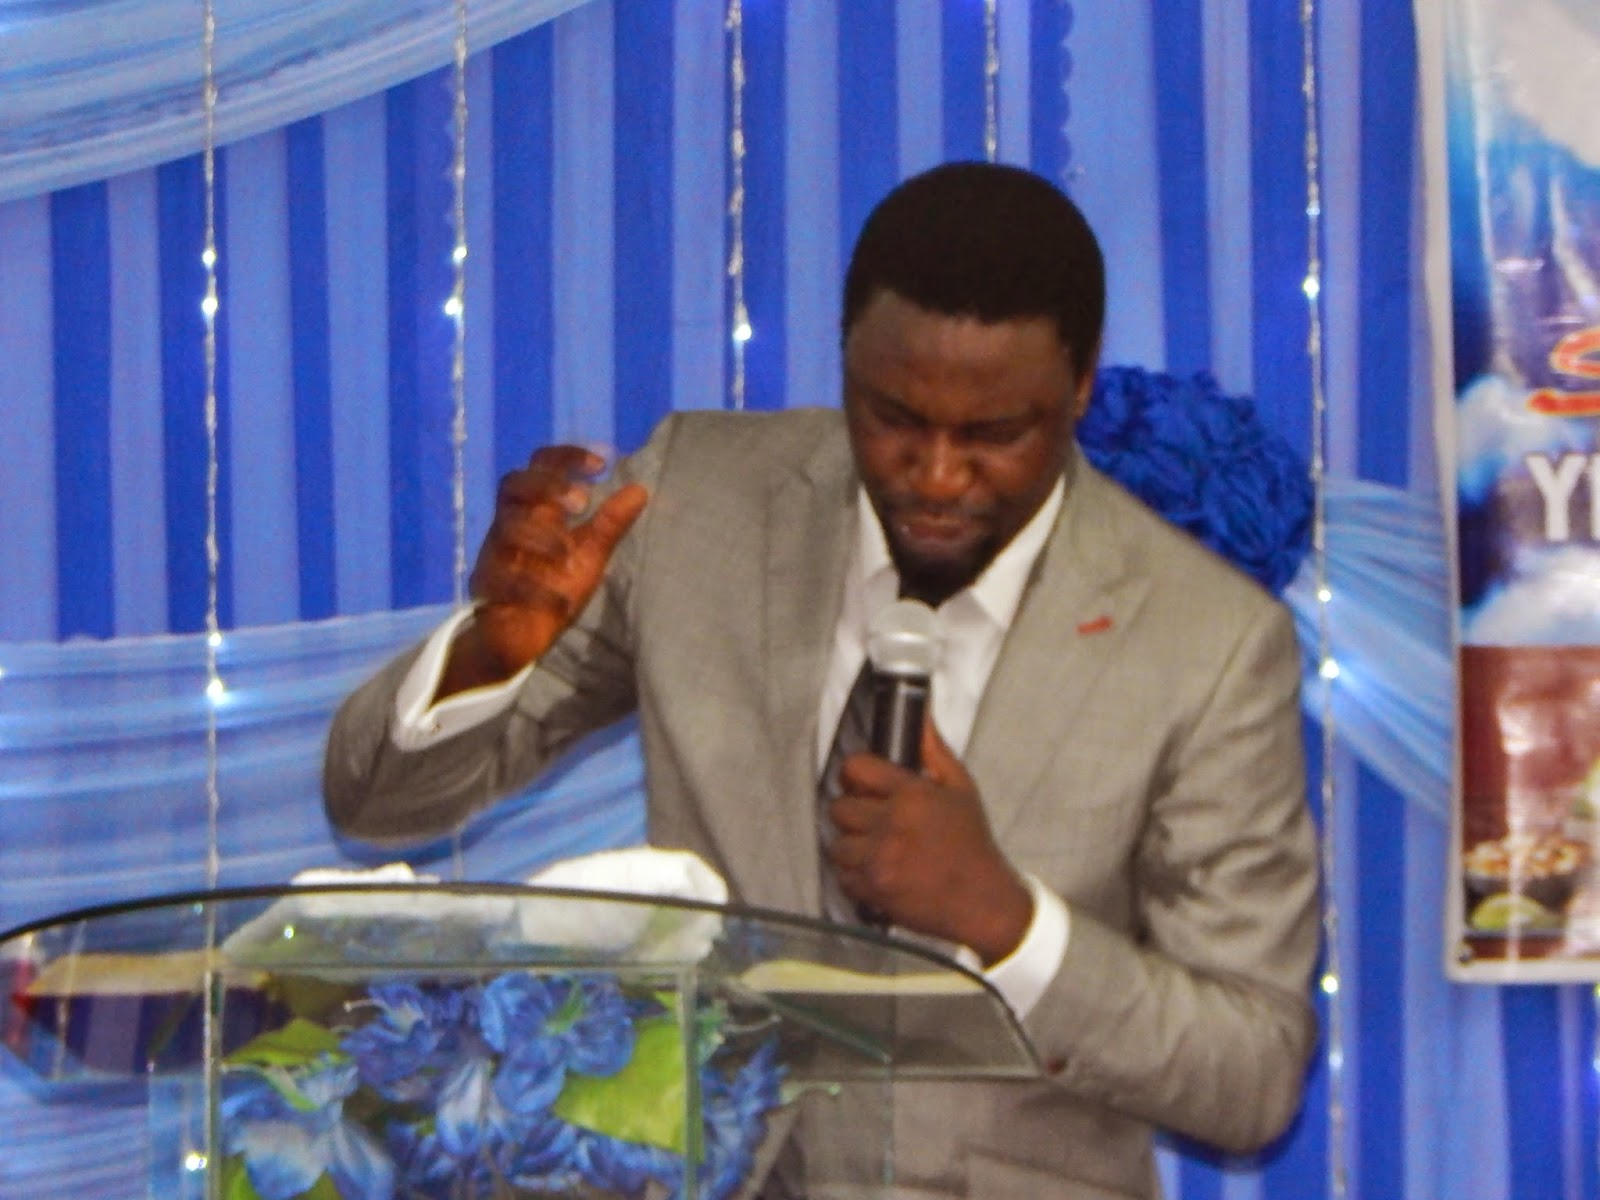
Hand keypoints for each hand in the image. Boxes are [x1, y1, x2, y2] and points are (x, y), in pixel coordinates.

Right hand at [439, 446, 647, 697]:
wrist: (515, 639)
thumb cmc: (551, 588)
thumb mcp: (588, 556)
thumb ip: (609, 525)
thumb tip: (640, 489)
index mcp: (534, 513)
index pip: (539, 466)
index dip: (565, 456)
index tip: (601, 463)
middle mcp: (509, 527)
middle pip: (512, 484)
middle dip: (546, 485)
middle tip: (582, 502)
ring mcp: (493, 557)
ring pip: (505, 529)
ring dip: (543, 536)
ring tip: (568, 555)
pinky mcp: (486, 593)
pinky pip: (504, 582)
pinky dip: (536, 589)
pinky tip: (562, 600)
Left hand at [827, 721, 1033, 963]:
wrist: (982, 900)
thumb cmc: (972, 843)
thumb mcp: (961, 789)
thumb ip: (934, 751)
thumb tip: (920, 716)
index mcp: (911, 794)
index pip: (856, 768)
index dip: (855, 775)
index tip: (862, 784)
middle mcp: (891, 824)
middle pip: (840, 808)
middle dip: (852, 813)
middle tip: (871, 821)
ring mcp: (879, 859)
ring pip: (837, 844)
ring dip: (851, 846)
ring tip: (873, 849)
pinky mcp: (873, 889)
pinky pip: (843, 876)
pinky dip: (855, 876)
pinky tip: (877, 872)